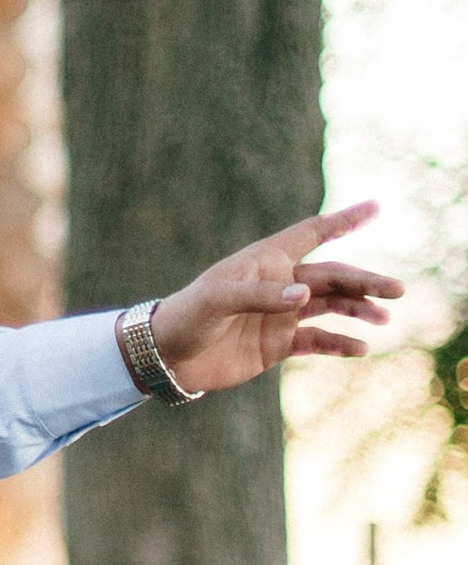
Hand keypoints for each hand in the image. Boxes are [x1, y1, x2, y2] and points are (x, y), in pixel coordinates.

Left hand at [148, 200, 399, 395]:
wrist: (167, 356)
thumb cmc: (187, 316)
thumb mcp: (218, 300)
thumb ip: (261, 295)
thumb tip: (305, 294)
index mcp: (266, 261)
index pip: (311, 233)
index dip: (343, 221)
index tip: (374, 208)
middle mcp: (280, 284)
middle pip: (332, 277)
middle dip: (365, 281)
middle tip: (398, 290)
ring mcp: (281, 313)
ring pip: (331, 306)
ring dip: (359, 310)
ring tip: (383, 318)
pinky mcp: (278, 344)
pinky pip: (317, 340)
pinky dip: (339, 343)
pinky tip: (359, 349)